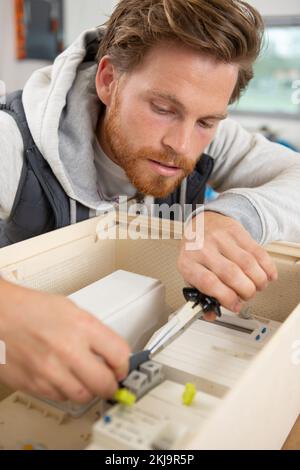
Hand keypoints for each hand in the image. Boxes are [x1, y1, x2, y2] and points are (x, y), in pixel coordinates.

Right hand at [0, 278, 129, 402]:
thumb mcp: (70, 309)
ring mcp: (50, 370)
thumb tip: (110, 350)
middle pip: (104, 383)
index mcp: (82, 326)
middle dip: (110, 385)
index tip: (122, 367)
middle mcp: (68, 350)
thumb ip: (93, 331)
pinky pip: (59, 398)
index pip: (120, 355)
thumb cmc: (29, 308)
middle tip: (110, 381)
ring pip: (83, 396)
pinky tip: (61, 377)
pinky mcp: (34, 384)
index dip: (124, 365)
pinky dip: (64, 391)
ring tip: (84, 378)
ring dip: (88, 390)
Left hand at [177, 211, 277, 320]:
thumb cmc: (195, 252)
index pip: (209, 283)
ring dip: (258, 281)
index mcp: (188, 263)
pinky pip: (257, 251)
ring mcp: (220, 237)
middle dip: (246, 291)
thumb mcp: (191, 273)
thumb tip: (211, 315)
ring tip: (258, 286)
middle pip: (231, 274)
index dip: (227, 298)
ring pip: (247, 263)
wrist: (201, 223)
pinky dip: (267, 267)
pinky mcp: (236, 230)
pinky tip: (267, 275)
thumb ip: (201, 296)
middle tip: (247, 296)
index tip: (235, 306)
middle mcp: (202, 248)